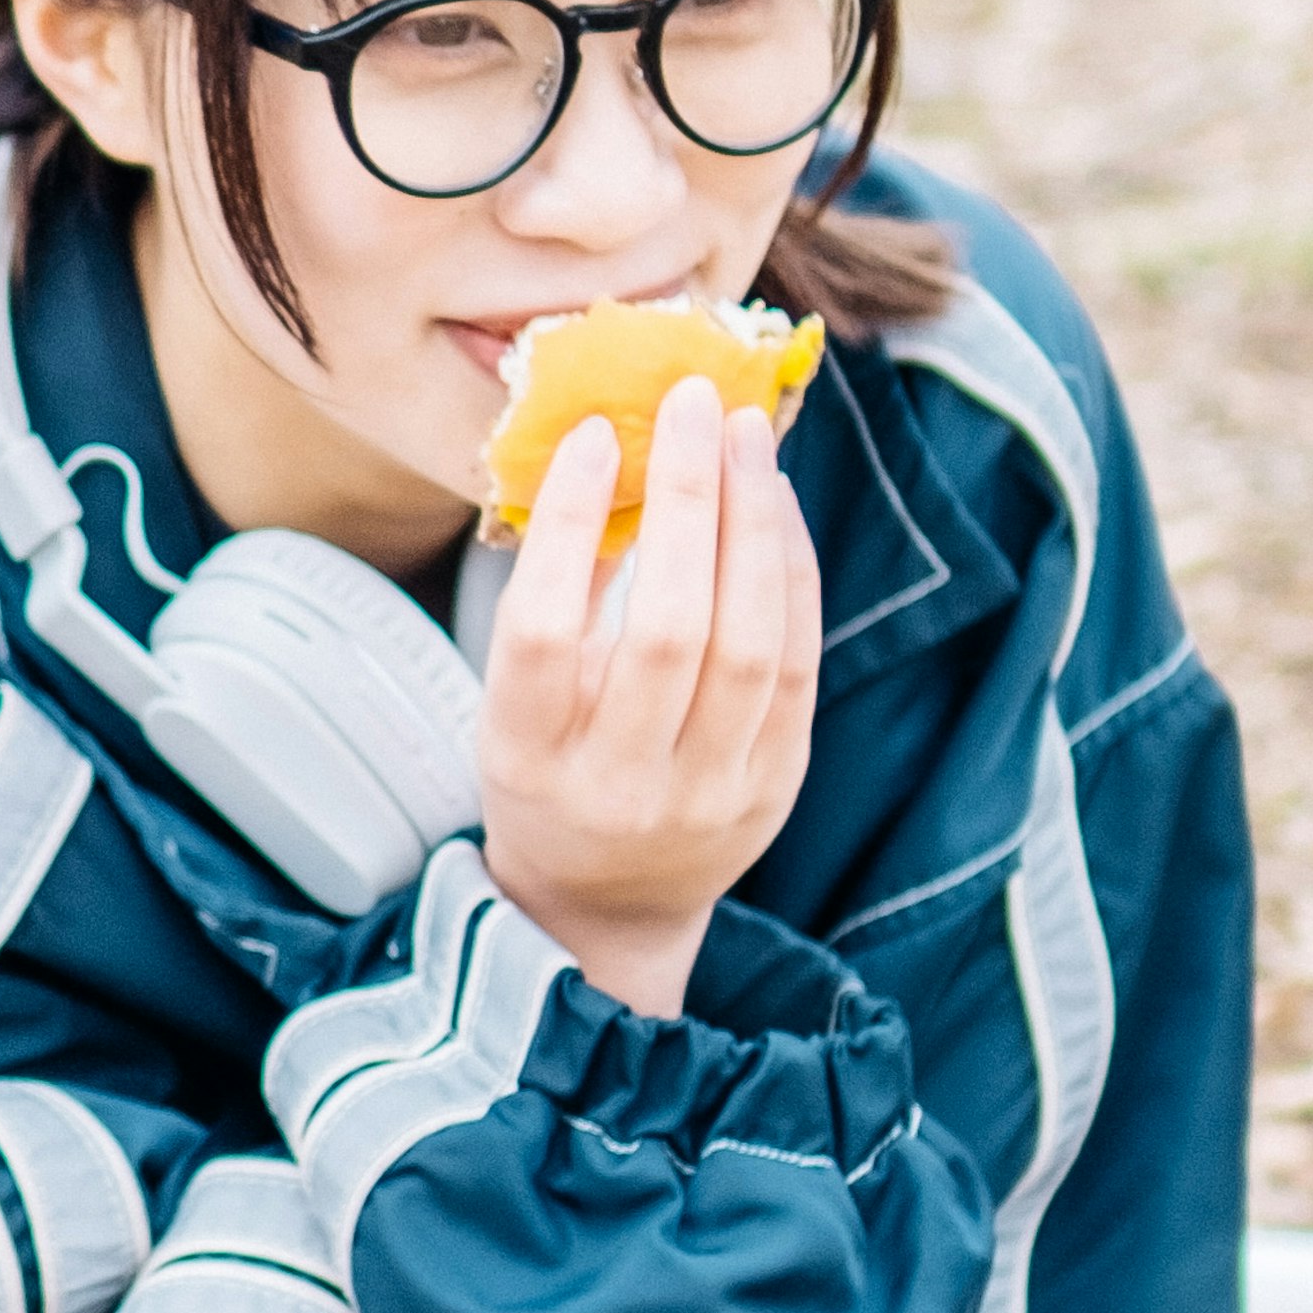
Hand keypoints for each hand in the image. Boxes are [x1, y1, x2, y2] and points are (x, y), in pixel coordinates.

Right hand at [479, 373, 822, 1017]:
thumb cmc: (550, 774)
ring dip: (753, 523)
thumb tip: (609, 451)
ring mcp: (709, 794)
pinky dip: (793, 571)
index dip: (573, 526)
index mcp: (528, 758)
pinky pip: (797, 663)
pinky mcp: (776, 786)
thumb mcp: (515, 707)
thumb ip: (554, 603)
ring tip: (744, 433)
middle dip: (688, 502)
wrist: (607, 909)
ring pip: (749, 645)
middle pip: (666, 632)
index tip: (597, 435)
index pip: (546, 634)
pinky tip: (777, 502)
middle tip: (693, 403)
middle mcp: (620, 785)